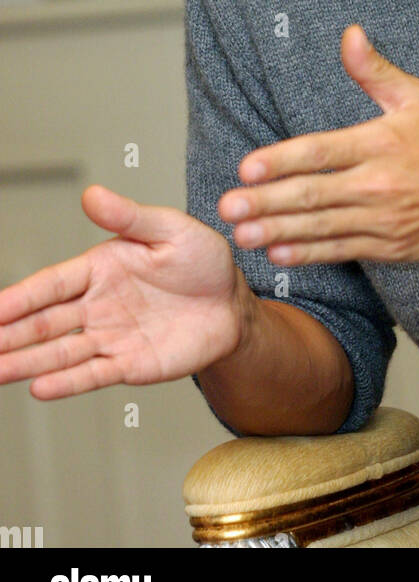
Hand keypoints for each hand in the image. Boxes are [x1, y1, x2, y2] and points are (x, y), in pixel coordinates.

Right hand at [0, 187, 249, 398]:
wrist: (233, 304)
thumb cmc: (203, 261)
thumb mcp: (171, 230)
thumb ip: (130, 216)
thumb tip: (91, 195)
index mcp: (101, 268)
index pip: (51, 283)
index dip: (20, 297)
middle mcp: (98, 305)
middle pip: (45, 322)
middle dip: (8, 335)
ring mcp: (110, 337)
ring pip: (59, 353)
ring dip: (25, 362)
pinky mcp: (129, 364)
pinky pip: (93, 373)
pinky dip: (66, 382)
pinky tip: (39, 386)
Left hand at [218, 24, 418, 264]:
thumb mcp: (417, 97)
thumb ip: (374, 70)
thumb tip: (349, 34)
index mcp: (381, 143)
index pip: (322, 152)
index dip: (281, 160)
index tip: (245, 169)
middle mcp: (380, 184)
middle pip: (313, 195)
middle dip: (266, 203)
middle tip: (227, 207)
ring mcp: (385, 220)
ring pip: (322, 227)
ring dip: (278, 232)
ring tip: (241, 234)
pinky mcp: (390, 247)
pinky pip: (343, 250)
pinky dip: (310, 253)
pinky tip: (279, 252)